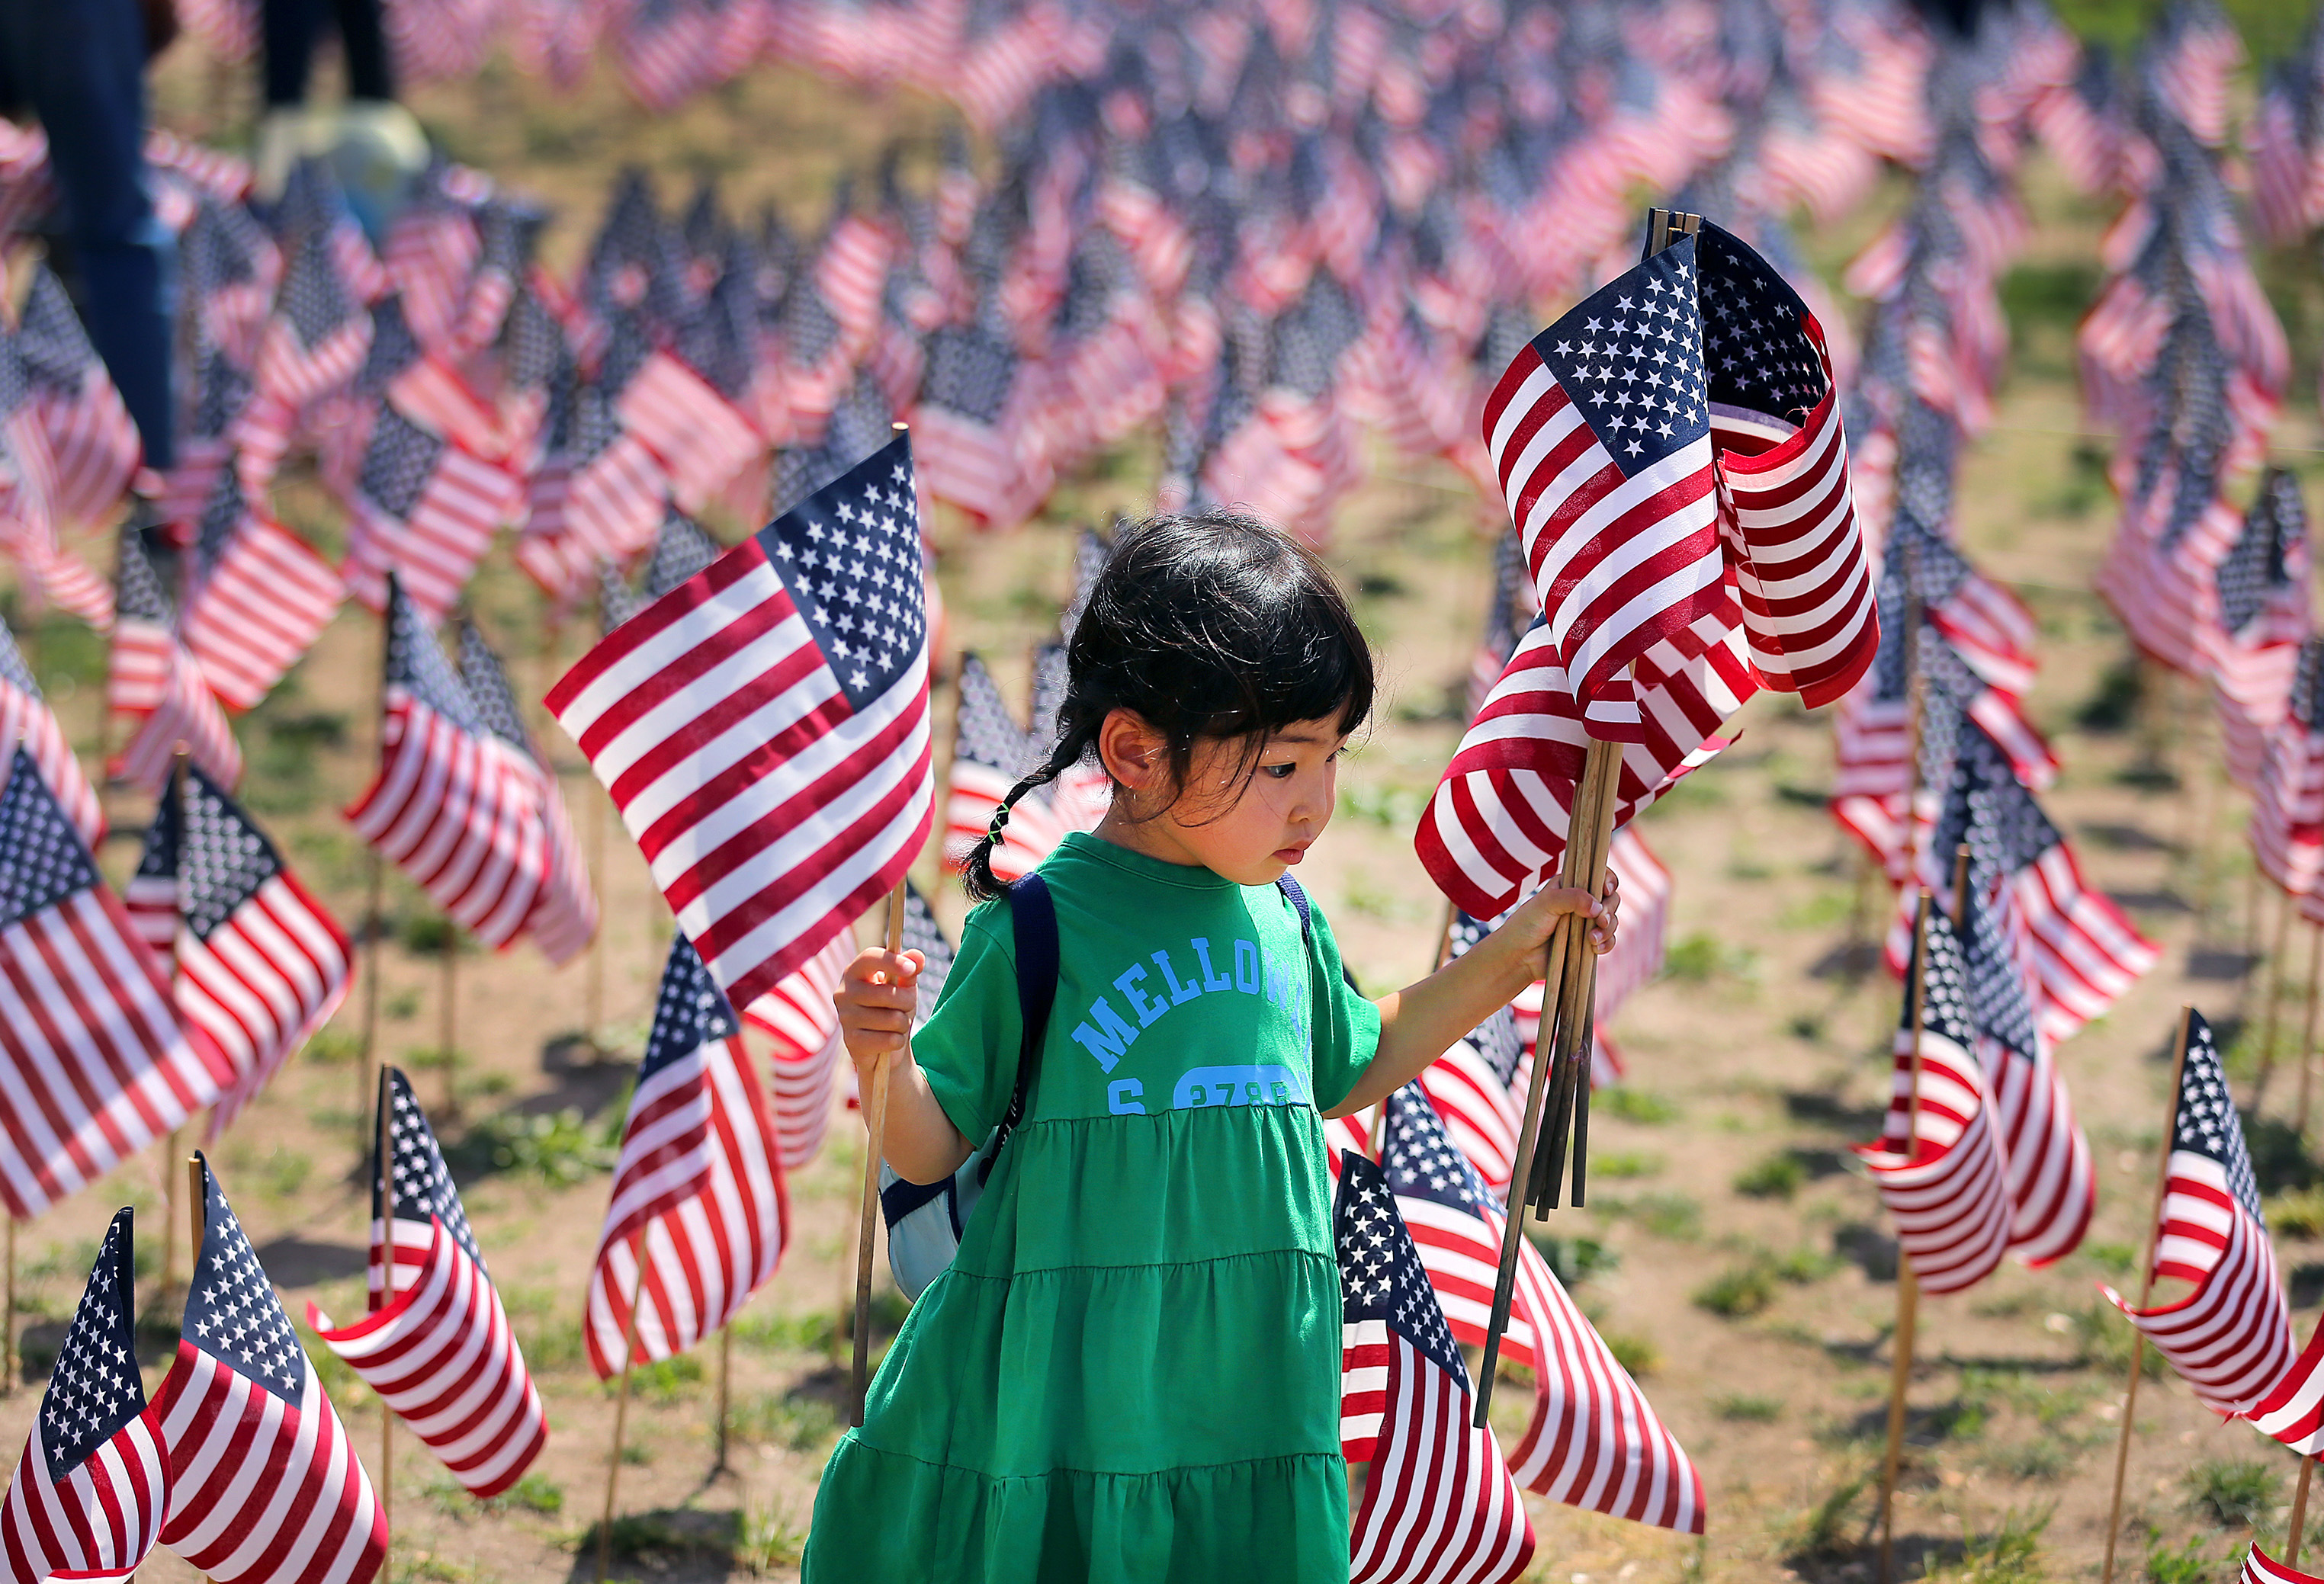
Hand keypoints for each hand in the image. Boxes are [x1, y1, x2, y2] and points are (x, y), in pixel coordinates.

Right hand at [836, 947, 923, 1079]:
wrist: (880, 1045)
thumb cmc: (891, 1007)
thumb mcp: (903, 986)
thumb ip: (910, 970)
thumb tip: (918, 956)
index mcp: (854, 972)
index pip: (869, 958)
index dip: (891, 961)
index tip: (911, 969)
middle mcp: (844, 992)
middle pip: (888, 993)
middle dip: (908, 1002)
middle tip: (906, 1006)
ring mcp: (845, 1018)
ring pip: (893, 1019)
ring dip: (903, 1023)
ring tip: (895, 1024)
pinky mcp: (851, 1041)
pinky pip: (890, 1040)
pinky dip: (898, 1041)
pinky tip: (889, 1039)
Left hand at [1503, 869, 1620, 960]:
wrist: (1519, 956)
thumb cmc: (1527, 924)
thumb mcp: (1546, 903)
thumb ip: (1572, 898)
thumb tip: (1598, 907)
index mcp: (1571, 885)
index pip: (1598, 875)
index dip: (1608, 880)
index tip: (1606, 889)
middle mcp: (1581, 902)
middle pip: (1611, 899)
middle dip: (1609, 909)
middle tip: (1600, 920)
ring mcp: (1586, 923)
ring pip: (1611, 921)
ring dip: (1608, 929)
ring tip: (1591, 939)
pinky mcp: (1588, 942)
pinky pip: (1608, 941)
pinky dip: (1607, 944)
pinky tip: (1595, 948)